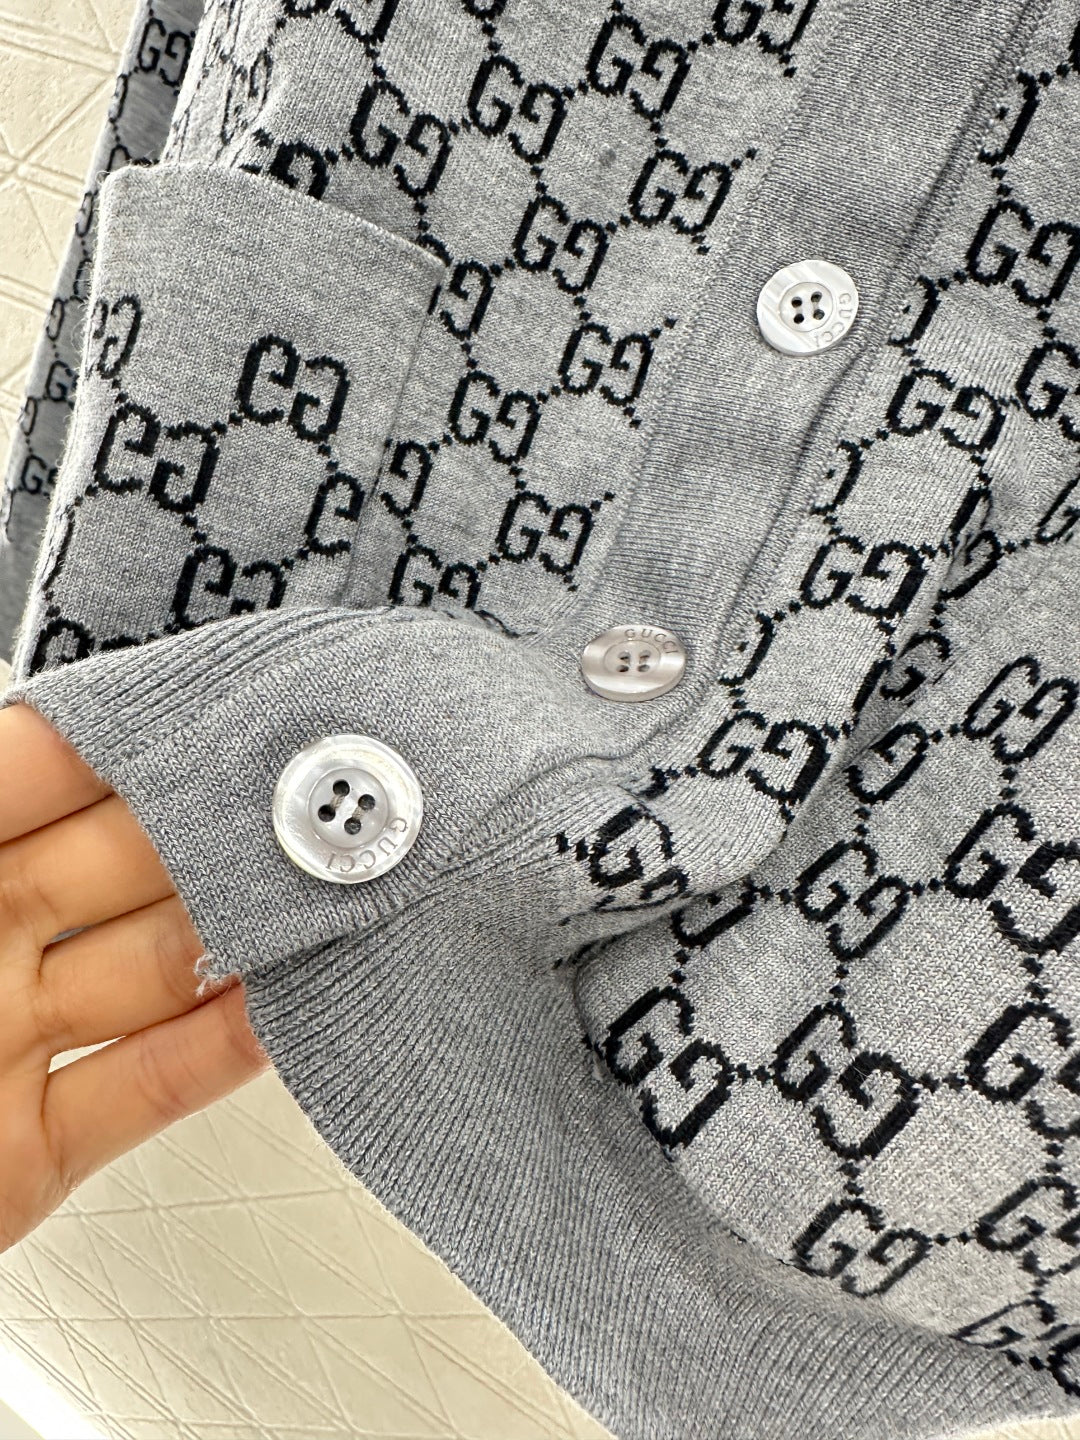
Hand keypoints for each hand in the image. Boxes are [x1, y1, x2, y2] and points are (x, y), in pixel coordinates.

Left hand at [0, 700, 268, 1251]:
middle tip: (311, 797)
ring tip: (325, 890)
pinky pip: (143, 1091)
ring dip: (239, 933)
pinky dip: (222, 1052)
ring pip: (145, 973)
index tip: (222, 705)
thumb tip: (23, 726)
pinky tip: (286, 1005)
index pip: (35, 774)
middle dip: (214, 828)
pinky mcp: (21, 1158)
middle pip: (113, 865)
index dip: (127, 737)